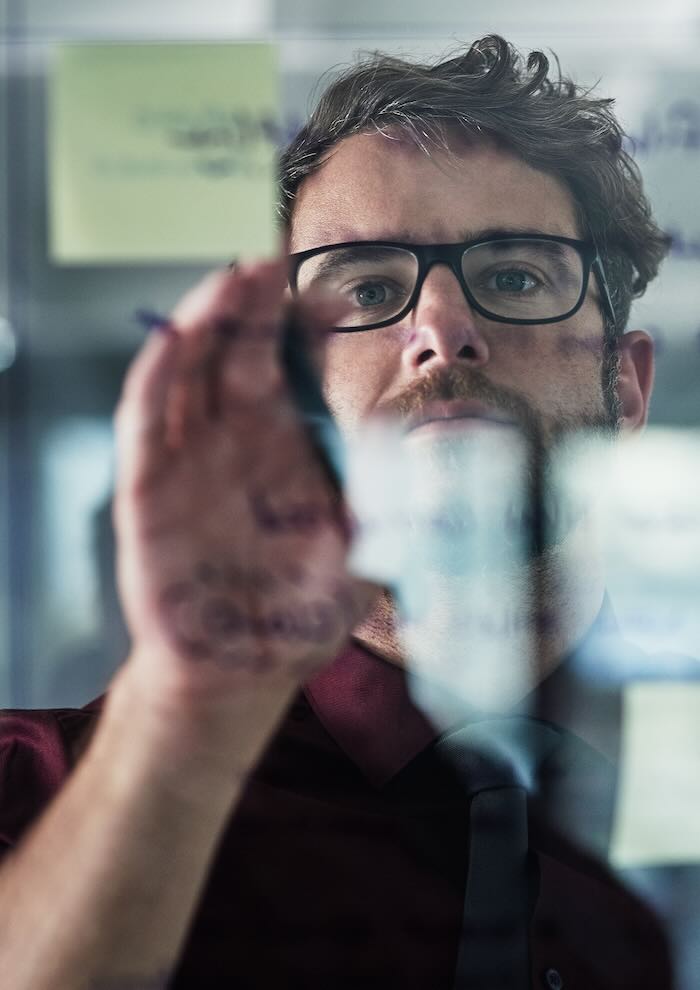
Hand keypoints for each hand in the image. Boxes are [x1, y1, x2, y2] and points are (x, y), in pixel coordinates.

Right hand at [113, 260, 373, 706]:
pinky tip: (173, 341)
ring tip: (231, 280)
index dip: (306, 325)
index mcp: (282, 441)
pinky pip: (145, 424)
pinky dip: (155, 380)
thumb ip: (393, 504)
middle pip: (235, 349)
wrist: (243, 668)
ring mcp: (187, 458)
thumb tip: (434, 455)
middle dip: (252, 304)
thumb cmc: (300, 609)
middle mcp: (232, 437)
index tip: (338, 299)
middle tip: (271, 262)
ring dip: (205, 323)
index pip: (290, 362)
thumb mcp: (361, 550)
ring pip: (188, 370)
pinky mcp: (148, 489)